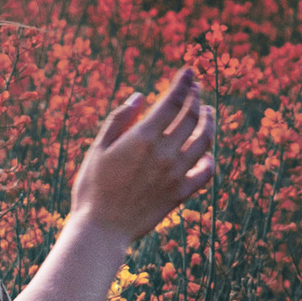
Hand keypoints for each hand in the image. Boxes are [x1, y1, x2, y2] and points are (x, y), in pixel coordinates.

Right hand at [68, 69, 215, 241]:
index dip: (183, 83)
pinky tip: (206, 153)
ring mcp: (175, 174)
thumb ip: (119, 120)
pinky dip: (209, 159)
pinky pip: (204, 173)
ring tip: (208, 113)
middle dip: (196, 98)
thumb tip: (139, 97)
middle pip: (191, 117)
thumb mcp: (98, 149)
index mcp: (142, 137)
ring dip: (209, 123)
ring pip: (204, 141)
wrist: (102, 229)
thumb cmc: (92, 188)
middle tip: (196, 89)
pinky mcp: (180, 194)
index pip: (172, 102)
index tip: (189, 72)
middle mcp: (164, 153)